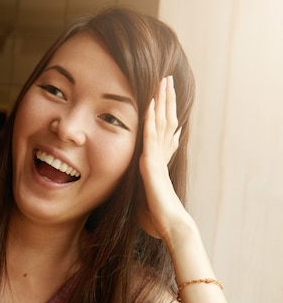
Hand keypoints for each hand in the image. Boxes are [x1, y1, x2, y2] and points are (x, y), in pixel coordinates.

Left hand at [137, 76, 183, 238]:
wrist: (169, 224)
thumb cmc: (157, 215)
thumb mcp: (146, 193)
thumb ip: (143, 184)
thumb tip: (134, 185)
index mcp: (160, 158)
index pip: (163, 129)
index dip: (165, 111)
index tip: (164, 95)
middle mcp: (161, 154)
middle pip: (165, 119)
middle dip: (166, 98)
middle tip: (168, 78)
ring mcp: (158, 157)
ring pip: (160, 122)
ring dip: (161, 101)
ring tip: (163, 81)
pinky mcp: (152, 163)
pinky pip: (150, 136)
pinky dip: (150, 119)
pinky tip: (150, 103)